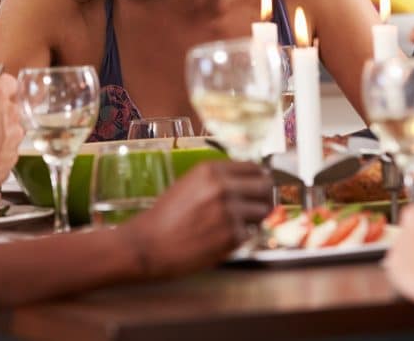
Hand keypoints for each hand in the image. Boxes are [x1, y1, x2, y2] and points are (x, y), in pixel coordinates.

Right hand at [120, 161, 271, 278]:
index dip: (259, 179)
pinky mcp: (232, 236)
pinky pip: (251, 234)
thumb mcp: (190, 184)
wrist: (148, 244)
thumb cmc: (166, 216)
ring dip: (253, 220)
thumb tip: (250, 181)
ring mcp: (229, 212)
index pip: (254, 168)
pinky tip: (221, 239)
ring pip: (262, 212)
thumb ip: (218, 180)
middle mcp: (223, 187)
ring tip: (232, 226)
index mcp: (211, 170)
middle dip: (262, 198)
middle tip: (254, 208)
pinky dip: (241, 239)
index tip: (258, 187)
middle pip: (265, 187)